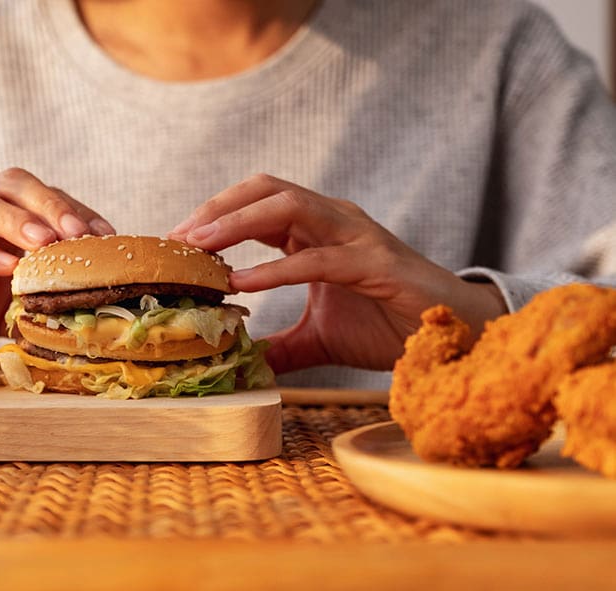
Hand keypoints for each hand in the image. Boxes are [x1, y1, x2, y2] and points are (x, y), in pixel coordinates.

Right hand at [0, 168, 114, 339]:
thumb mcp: (15, 299)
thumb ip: (47, 295)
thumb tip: (94, 310)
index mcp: (2, 214)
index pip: (44, 196)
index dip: (77, 209)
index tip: (107, 235)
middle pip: (12, 183)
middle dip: (49, 202)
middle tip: (78, 230)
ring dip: (14, 218)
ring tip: (45, 242)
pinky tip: (6, 268)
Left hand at [170, 174, 505, 372]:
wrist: (451, 333)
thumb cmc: (388, 324)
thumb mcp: (317, 338)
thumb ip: (279, 345)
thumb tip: (242, 364)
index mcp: (317, 229)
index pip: (255, 203)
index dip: (213, 215)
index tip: (175, 243)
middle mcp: (334, 219)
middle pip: (265, 190)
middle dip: (216, 209)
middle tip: (177, 239)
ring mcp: (357, 235)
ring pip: (289, 208)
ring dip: (237, 224)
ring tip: (199, 248)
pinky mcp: (375, 263)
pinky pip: (318, 257)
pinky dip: (277, 267)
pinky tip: (242, 283)